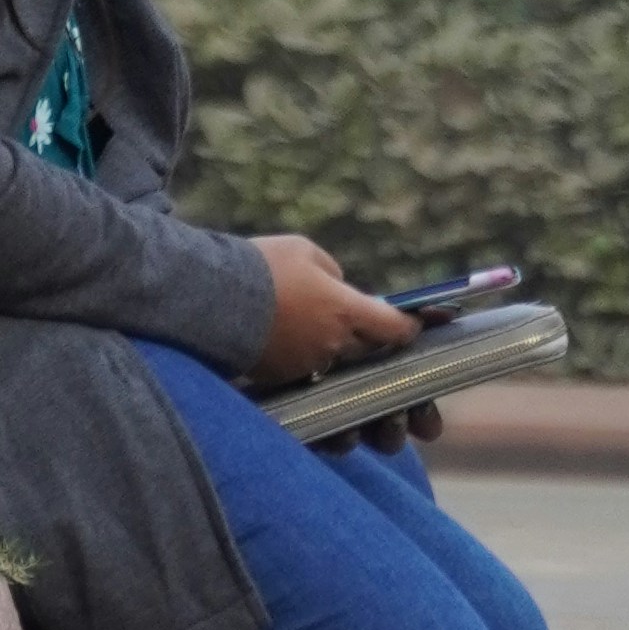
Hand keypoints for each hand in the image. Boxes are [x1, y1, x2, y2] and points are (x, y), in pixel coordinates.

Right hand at [249, 236, 424, 388]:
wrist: (214, 299)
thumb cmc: (263, 267)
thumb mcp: (304, 251)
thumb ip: (332, 272)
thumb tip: (339, 287)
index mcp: (344, 311)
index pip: (392, 328)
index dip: (408, 327)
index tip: (414, 324)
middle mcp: (333, 344)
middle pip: (367, 347)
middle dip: (371, 336)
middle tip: (367, 323)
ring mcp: (308, 365)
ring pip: (336, 359)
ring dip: (336, 346)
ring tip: (317, 325)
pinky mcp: (283, 377)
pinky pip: (307, 369)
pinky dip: (307, 356)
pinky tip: (291, 338)